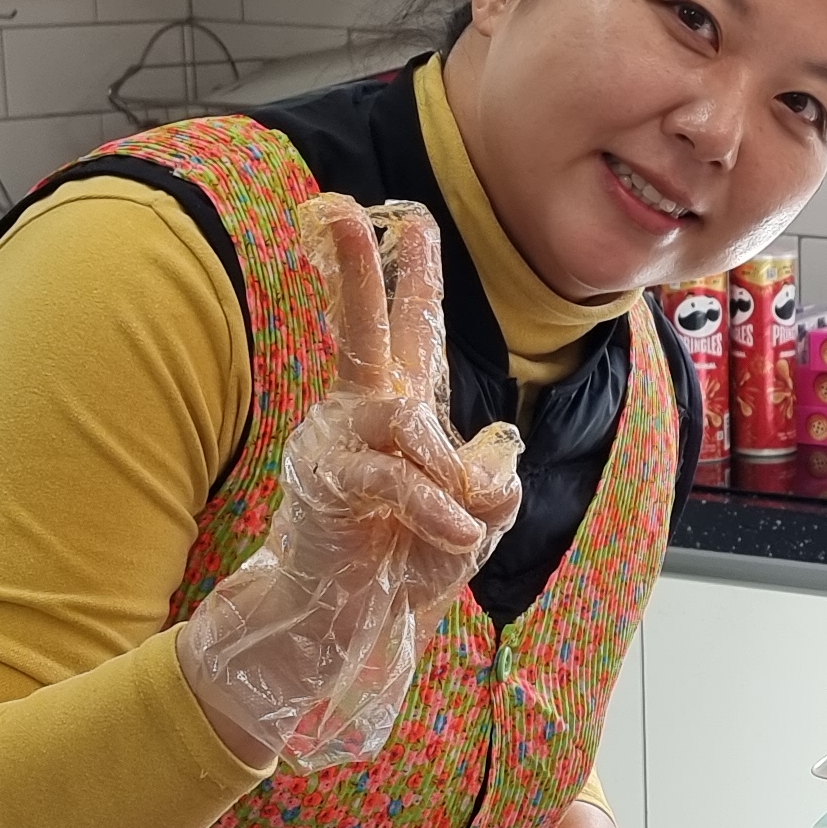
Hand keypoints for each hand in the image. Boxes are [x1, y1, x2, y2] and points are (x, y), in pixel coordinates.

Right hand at [176, 196, 525, 768]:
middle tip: (341, 209)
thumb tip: (498, 459)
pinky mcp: (328, 481)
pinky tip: (453, 533)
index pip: (413, 329)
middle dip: (354, 266)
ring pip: (410, 423)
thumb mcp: (476, 522)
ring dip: (447, 478)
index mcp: (401, 406)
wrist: (352, 618)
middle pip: (361, 326)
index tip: (407, 215)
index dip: (412, 273)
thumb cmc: (404, 561)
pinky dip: (437, 510)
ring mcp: (339, 441)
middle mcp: (364, 410)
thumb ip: (495, 485)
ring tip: (456, 523)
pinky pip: (398, 478)